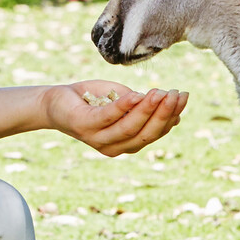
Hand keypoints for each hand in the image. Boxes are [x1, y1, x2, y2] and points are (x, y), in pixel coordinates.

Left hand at [43, 80, 187, 156]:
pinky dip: (124, 106)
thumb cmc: (93, 100)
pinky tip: (137, 94)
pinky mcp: (85, 125)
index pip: (155, 132)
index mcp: (127, 143)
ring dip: (148, 110)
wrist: (56, 102)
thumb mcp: (124, 101)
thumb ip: (143, 106)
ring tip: (160, 92)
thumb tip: (172, 107)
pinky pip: (108, 116)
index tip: (183, 96)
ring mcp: (99, 138)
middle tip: (176, 93)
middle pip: (146, 133)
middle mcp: (115, 147)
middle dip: (164, 113)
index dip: (171, 115)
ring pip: (130, 128)